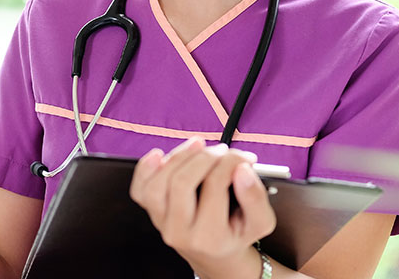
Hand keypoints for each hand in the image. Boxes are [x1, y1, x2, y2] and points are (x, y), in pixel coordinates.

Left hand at [129, 138, 275, 278]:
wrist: (215, 252)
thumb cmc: (236, 233)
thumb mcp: (260, 222)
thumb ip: (256, 197)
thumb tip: (242, 169)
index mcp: (209, 237)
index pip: (215, 186)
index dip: (231, 163)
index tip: (243, 158)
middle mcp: (180, 232)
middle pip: (182, 183)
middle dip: (205, 157)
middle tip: (223, 151)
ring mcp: (161, 223)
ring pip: (157, 184)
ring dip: (178, 157)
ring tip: (199, 145)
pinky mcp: (151, 213)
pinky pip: (139, 190)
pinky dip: (144, 169)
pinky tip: (159, 155)